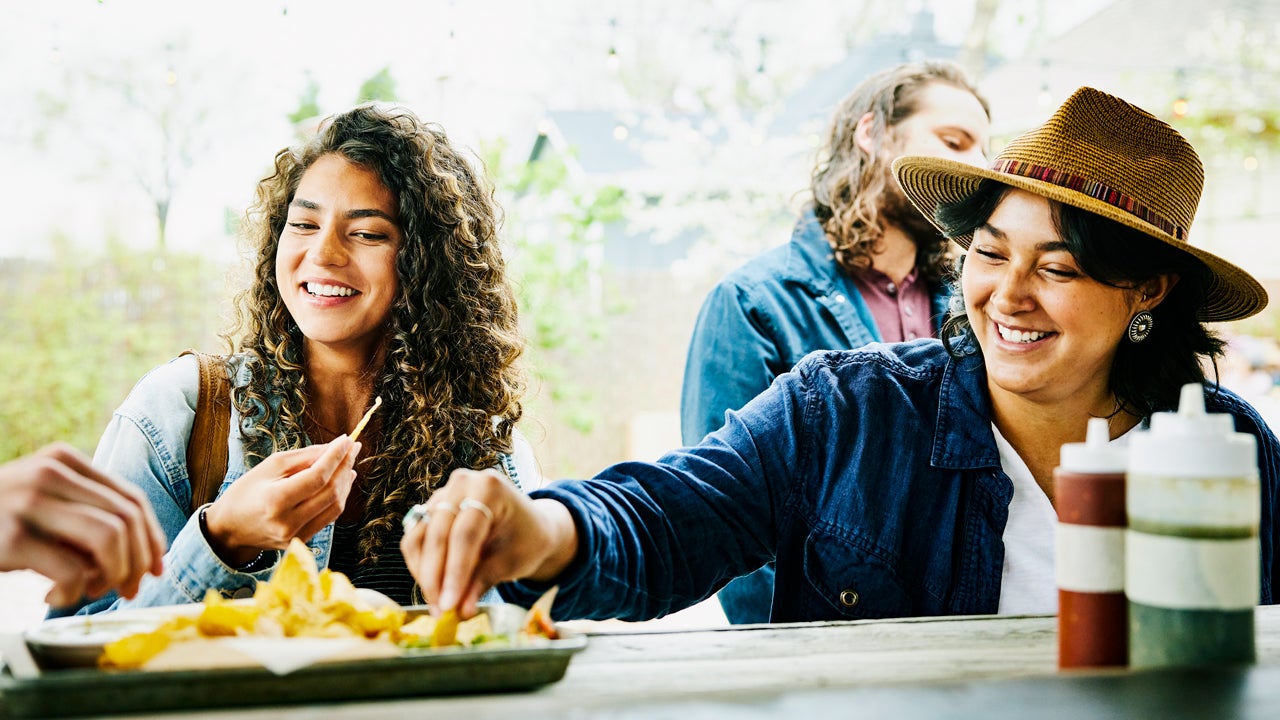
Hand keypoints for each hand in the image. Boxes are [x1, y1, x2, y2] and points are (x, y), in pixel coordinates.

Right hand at [0, 443, 165, 605]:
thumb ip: (85, 512)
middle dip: (138, 562)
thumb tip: (146, 554)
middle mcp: (49, 472)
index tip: (155, 569)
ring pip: (109, 540)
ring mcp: (28, 502)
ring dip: (111, 576)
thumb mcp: (42, 501)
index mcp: (64, 459)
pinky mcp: (11, 537)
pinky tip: (55, 597)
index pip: (131, 499)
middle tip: (129, 590)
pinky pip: (72, 570)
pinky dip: (75, 593)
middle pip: (127, 520)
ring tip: (91, 591)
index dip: (152, 538)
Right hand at [202, 435, 358, 565]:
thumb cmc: (247, 492)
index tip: (346, 440)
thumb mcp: (270, 466)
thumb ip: (304, 457)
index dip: (335, 457)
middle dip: (344, 466)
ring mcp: (296, 536)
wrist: (230, 529)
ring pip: (335, 506)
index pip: (317, 477)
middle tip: (353, 447)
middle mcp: (287, 522)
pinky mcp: (302, 541)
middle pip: (330, 492)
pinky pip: (329, 517)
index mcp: (274, 501)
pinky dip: (339, 496)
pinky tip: (343, 481)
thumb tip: (335, 448)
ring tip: (349, 461)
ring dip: (346, 481)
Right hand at [400, 468, 577, 618]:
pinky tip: (432, 589)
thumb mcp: (512, 562)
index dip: (455, 572)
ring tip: (436, 605)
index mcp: (490, 487)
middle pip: (438, 534)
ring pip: (419, 537)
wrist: (530, 526)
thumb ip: (483, 582)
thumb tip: (460, 611)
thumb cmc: (526, 541)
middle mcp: (462, 482)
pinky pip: (415, 539)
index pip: (465, 534)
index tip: (449, 605)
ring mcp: (443, 493)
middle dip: (436, 577)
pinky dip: (420, 566)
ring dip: (423, 574)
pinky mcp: (430, 508)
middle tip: (439, 611)